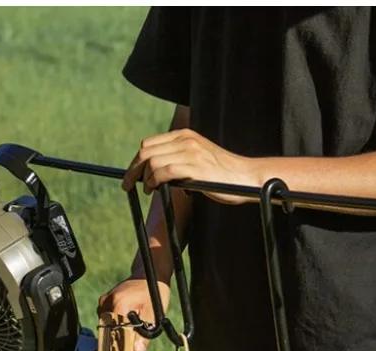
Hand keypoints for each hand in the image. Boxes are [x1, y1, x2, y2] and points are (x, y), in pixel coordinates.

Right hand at [97, 278, 171, 350]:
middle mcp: (106, 303)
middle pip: (111, 334)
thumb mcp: (154, 315)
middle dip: (125, 347)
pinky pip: (110, 323)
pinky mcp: (105, 305)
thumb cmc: (154, 291)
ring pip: (110, 330)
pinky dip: (121, 331)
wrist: (151, 275)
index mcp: (117, 304)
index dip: (125, 349)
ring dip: (123, 339)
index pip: (115, 335)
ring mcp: (104, 304)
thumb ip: (144, 335)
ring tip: (138, 347)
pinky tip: (133, 336)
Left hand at [121, 128, 259, 203]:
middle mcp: (186, 140)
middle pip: (146, 151)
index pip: (150, 144)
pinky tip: (152, 189)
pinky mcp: (195, 168)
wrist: (247, 177)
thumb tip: (156, 173)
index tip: (131, 175)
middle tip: (127, 184)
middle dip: (133, 169)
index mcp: (185, 136)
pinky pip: (164, 171)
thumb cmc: (224, 175)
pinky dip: (153, 181)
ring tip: (145, 189)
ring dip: (143, 177)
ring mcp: (190, 153)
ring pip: (152, 161)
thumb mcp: (199, 160)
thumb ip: (180, 161)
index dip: (136, 160)